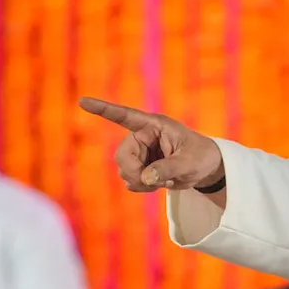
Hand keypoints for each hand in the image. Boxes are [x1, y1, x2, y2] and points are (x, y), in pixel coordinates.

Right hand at [79, 97, 224, 191]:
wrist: (206, 168)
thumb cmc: (201, 157)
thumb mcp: (190, 162)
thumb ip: (169, 168)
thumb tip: (145, 177)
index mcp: (154, 126)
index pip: (125, 116)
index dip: (104, 109)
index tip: (83, 101)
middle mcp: (142, 137)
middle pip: (122, 156)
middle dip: (135, 172)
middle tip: (154, 183)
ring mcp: (140, 153)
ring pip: (124, 170)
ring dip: (141, 181)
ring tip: (164, 181)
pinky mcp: (140, 167)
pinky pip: (130, 180)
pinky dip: (142, 186)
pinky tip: (158, 184)